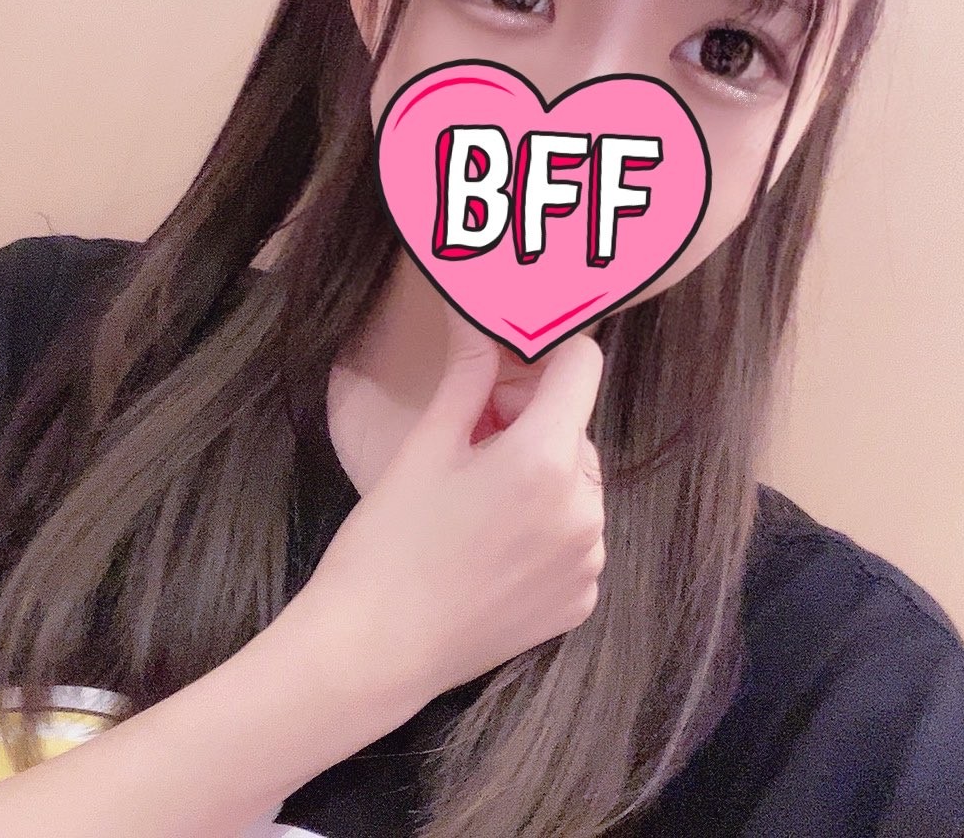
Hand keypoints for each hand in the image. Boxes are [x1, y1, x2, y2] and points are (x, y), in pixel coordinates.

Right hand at [299, 310, 606, 706]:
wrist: (375, 650)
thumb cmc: (388, 541)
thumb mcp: (426, 447)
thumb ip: (468, 376)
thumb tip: (477, 313)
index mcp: (545, 460)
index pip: (582, 366)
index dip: (543, 357)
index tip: (504, 373)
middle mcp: (584, 509)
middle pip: (574, 429)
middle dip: (529, 422)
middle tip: (468, 440)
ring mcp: (589, 561)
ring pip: (577, 485)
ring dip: (540, 478)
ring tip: (475, 502)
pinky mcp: (582, 601)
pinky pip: (576, 540)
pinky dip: (544, 532)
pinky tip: (491, 547)